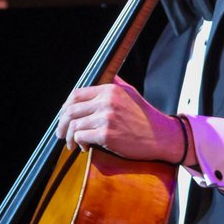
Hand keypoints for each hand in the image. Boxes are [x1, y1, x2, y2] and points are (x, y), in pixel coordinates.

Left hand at [56, 76, 187, 162]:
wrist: (161, 136)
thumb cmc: (145, 117)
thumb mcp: (131, 93)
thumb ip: (116, 83)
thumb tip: (106, 75)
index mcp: (110, 89)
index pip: (76, 94)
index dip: (65, 107)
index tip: (64, 117)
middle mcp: (107, 101)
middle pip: (71, 110)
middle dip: (62, 124)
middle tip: (61, 134)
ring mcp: (106, 117)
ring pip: (74, 125)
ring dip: (70, 137)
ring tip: (72, 145)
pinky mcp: (107, 134)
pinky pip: (82, 137)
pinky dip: (79, 144)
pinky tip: (85, 148)